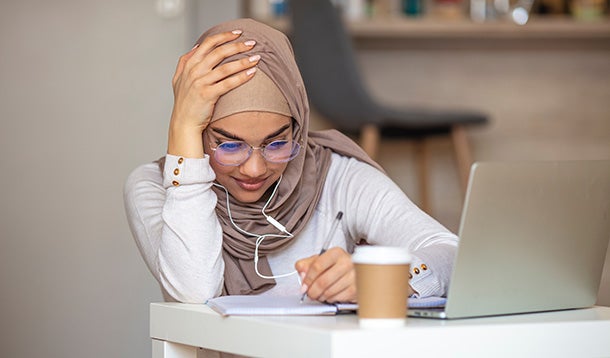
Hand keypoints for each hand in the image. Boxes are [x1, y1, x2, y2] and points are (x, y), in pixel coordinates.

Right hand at [168, 30, 259, 157]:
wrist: (183, 123)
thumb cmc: (184, 102)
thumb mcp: (178, 78)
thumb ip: (185, 61)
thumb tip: (197, 46)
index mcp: (189, 64)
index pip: (208, 43)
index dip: (224, 36)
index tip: (238, 33)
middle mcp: (194, 71)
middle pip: (219, 52)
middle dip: (237, 46)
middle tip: (252, 43)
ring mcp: (200, 83)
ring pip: (225, 68)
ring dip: (243, 61)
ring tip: (256, 58)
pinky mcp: (208, 95)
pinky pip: (228, 83)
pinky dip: (241, 77)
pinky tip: (252, 73)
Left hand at [296, 247, 416, 302]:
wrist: (356, 270)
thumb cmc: (336, 266)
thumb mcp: (320, 260)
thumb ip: (306, 264)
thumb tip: (301, 272)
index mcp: (336, 253)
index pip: (317, 266)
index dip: (307, 279)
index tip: (303, 286)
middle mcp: (348, 262)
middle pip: (323, 281)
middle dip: (312, 291)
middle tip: (310, 294)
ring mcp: (354, 276)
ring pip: (330, 292)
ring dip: (321, 296)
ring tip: (320, 294)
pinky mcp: (358, 288)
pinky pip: (339, 298)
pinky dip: (331, 299)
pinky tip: (330, 295)